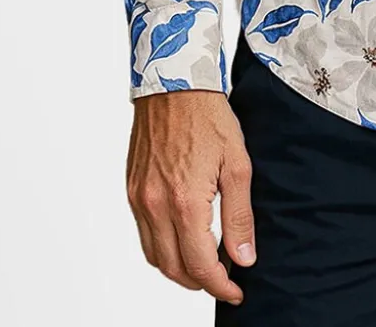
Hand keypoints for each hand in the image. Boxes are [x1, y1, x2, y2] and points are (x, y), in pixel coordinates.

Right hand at [126, 89, 256, 305]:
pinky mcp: (131, 189)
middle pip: (174, 269)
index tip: (237, 291)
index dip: (220, 286)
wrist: (173, 84)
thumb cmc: (209, 117)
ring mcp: (139, 199)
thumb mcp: (238, 165)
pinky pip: (144, 235)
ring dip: (179, 269)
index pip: (200, 265)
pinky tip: (183, 239)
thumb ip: (239, 217)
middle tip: (225, 279)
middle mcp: (155, 206)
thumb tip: (243, 259)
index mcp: (184, 203)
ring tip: (206, 264)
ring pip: (155, 256)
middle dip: (200, 282)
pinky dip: (162, 248)